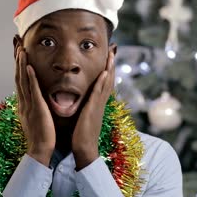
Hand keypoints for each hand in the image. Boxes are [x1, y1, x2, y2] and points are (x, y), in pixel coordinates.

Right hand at [15, 46, 54, 165]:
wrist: (40, 150)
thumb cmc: (42, 134)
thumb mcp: (37, 115)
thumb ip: (36, 104)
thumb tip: (37, 96)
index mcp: (24, 102)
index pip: (20, 78)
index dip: (18, 63)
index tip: (18, 48)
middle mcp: (23, 101)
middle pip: (18, 74)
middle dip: (16, 57)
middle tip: (15, 41)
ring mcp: (28, 104)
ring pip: (23, 80)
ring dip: (21, 63)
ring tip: (21, 48)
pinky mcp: (36, 108)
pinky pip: (32, 90)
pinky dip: (30, 77)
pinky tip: (29, 66)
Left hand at [72, 51, 114, 170]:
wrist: (84, 148)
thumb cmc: (82, 133)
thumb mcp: (85, 114)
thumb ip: (86, 104)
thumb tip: (85, 97)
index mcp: (98, 102)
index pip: (105, 81)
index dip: (108, 68)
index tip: (109, 56)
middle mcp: (101, 102)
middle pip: (109, 78)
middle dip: (111, 63)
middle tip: (114, 49)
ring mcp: (98, 105)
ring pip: (106, 83)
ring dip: (109, 68)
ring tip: (111, 55)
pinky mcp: (93, 109)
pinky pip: (99, 93)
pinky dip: (103, 82)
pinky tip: (104, 73)